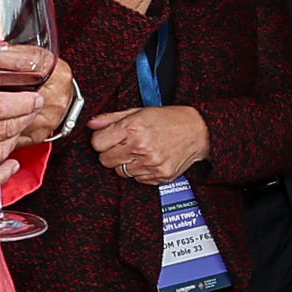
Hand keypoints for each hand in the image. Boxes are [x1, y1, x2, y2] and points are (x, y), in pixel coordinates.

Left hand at [84, 104, 207, 185]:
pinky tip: (150, 159)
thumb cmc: (170, 119)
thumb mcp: (140, 111)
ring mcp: (151, 164)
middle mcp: (141, 147)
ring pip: (120, 172)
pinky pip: (137, 179)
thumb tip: (92, 123)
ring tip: (140, 152)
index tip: (108, 138)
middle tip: (124, 145)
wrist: (199, 131)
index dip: (101, 140)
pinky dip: (140, 171)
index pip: (98, 143)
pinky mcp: (159, 176)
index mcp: (133, 127)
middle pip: (106, 160)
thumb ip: (113, 118)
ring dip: (126, 163)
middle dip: (111, 153)